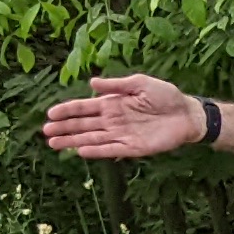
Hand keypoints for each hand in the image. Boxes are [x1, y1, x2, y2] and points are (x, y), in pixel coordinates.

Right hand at [43, 75, 204, 160]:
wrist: (188, 114)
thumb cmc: (166, 96)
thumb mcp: (140, 84)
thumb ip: (116, 85)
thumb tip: (92, 83)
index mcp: (112, 104)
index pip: (84, 108)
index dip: (67, 110)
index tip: (51, 114)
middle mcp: (113, 120)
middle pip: (84, 125)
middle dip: (64, 128)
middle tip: (45, 133)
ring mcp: (122, 134)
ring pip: (92, 139)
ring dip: (73, 141)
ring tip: (54, 144)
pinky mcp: (133, 147)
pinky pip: (111, 150)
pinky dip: (96, 151)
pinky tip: (81, 151)